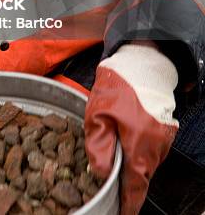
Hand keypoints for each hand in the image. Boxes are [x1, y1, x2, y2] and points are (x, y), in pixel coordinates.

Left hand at [84, 44, 178, 214]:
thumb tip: (101, 174)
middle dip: (127, 186)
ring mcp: (162, 139)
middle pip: (141, 178)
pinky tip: (124, 144)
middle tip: (109, 188)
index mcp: (139, 146)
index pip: (136, 188)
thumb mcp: (98, 114)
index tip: (120, 213)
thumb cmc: (118, 85)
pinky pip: (150, 151)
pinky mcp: (164, 130)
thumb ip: (99, 147)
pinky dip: (138, 153)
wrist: (141, 62)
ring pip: (146, 165)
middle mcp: (155, 147)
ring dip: (132, 168)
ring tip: (114, 164)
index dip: (127, 204)